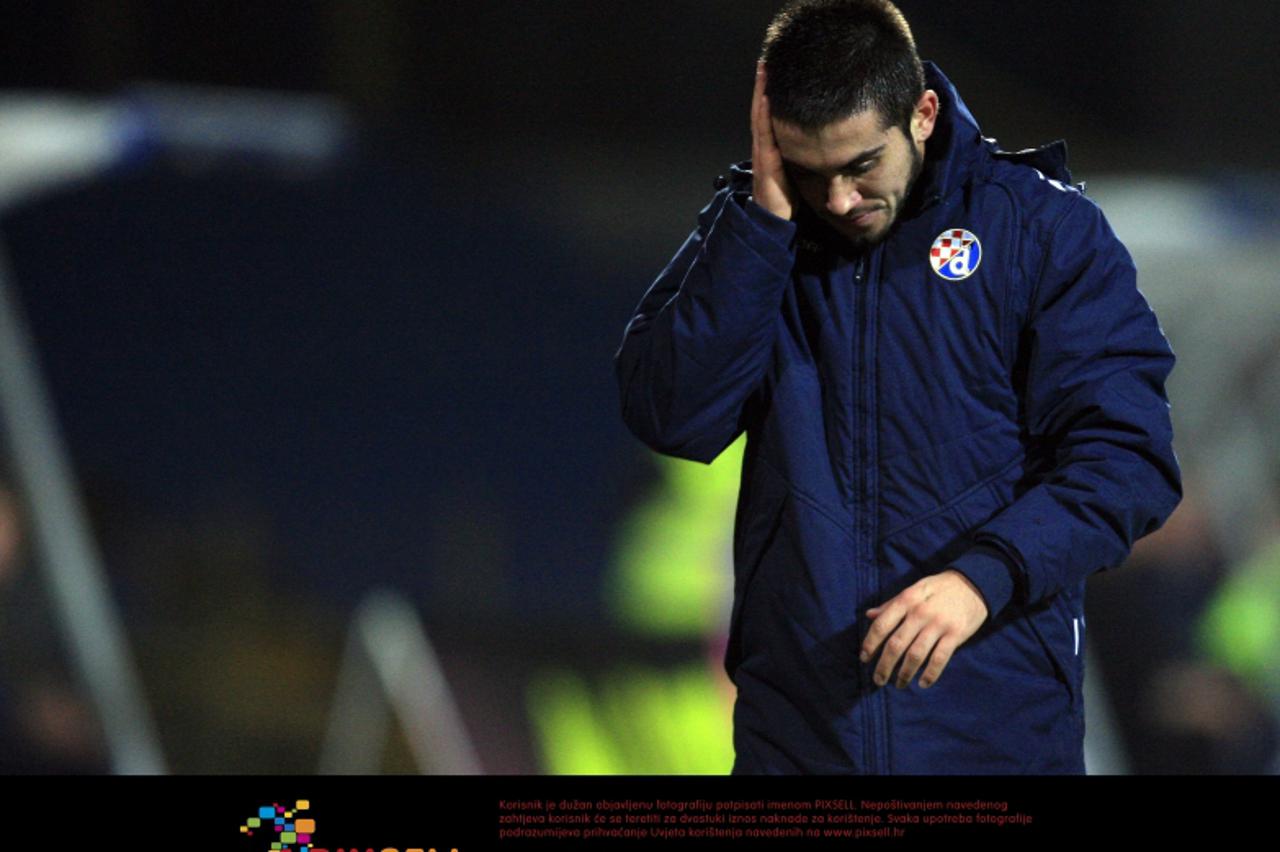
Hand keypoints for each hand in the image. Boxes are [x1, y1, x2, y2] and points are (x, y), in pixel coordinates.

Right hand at [751, 61, 795, 220]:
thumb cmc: (786, 197)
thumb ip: (802, 154)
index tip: (775, 71)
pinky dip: (764, 114)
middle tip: (766, 60)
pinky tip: (767, 97)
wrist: (774, 221)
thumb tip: (820, 140)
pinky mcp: (766, 162)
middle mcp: (764, 145)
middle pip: (762, 109)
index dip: (770, 93)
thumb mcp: (797, 170)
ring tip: (764, 69)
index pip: (770, 114)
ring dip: (761, 92)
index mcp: (772, 146)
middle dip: (763, 85)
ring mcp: (763, 152)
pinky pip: (764, 134)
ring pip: (760, 116)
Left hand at [860, 569, 988, 688]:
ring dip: (905, 673)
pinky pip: (939, 659)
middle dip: (884, 666)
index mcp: (907, 599)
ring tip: (899, 684)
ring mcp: (939, 624)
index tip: (864, 658)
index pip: (882, 625)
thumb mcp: (913, 589)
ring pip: (916, 655)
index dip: (870, 643)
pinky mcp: (956, 634)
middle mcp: (920, 612)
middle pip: (896, 644)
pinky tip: (923, 683)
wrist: (973, 583)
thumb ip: (892, 604)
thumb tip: (869, 615)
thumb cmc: (938, 588)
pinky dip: (930, 674)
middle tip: (878, 680)